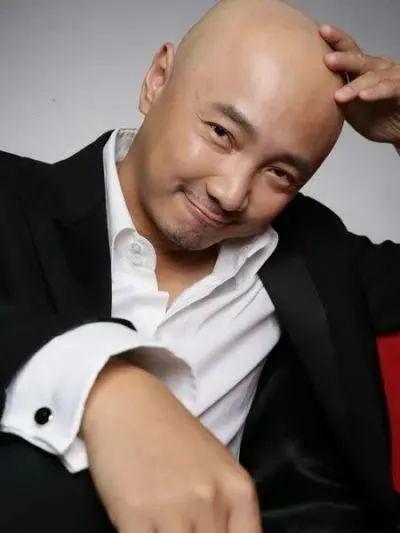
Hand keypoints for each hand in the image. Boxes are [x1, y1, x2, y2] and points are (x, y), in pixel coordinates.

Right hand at [81, 357, 261, 532]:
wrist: (127, 403)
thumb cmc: (170, 435)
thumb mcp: (215, 467)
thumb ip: (228, 511)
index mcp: (238, 490)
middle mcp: (212, 499)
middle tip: (184, 527)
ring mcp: (175, 508)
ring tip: (162, 526)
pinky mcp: (136, 515)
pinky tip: (142, 527)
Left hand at [320, 24, 399, 146]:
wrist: (396, 131)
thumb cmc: (373, 116)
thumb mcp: (348, 106)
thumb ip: (332, 97)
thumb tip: (299, 95)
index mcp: (362, 69)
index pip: (349, 50)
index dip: (336, 40)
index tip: (321, 31)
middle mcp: (378, 69)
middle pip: (359, 59)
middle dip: (343, 59)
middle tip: (328, 60)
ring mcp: (391, 77)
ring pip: (372, 77)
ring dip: (355, 86)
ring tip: (339, 95)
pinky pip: (389, 89)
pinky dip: (376, 92)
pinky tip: (364, 96)